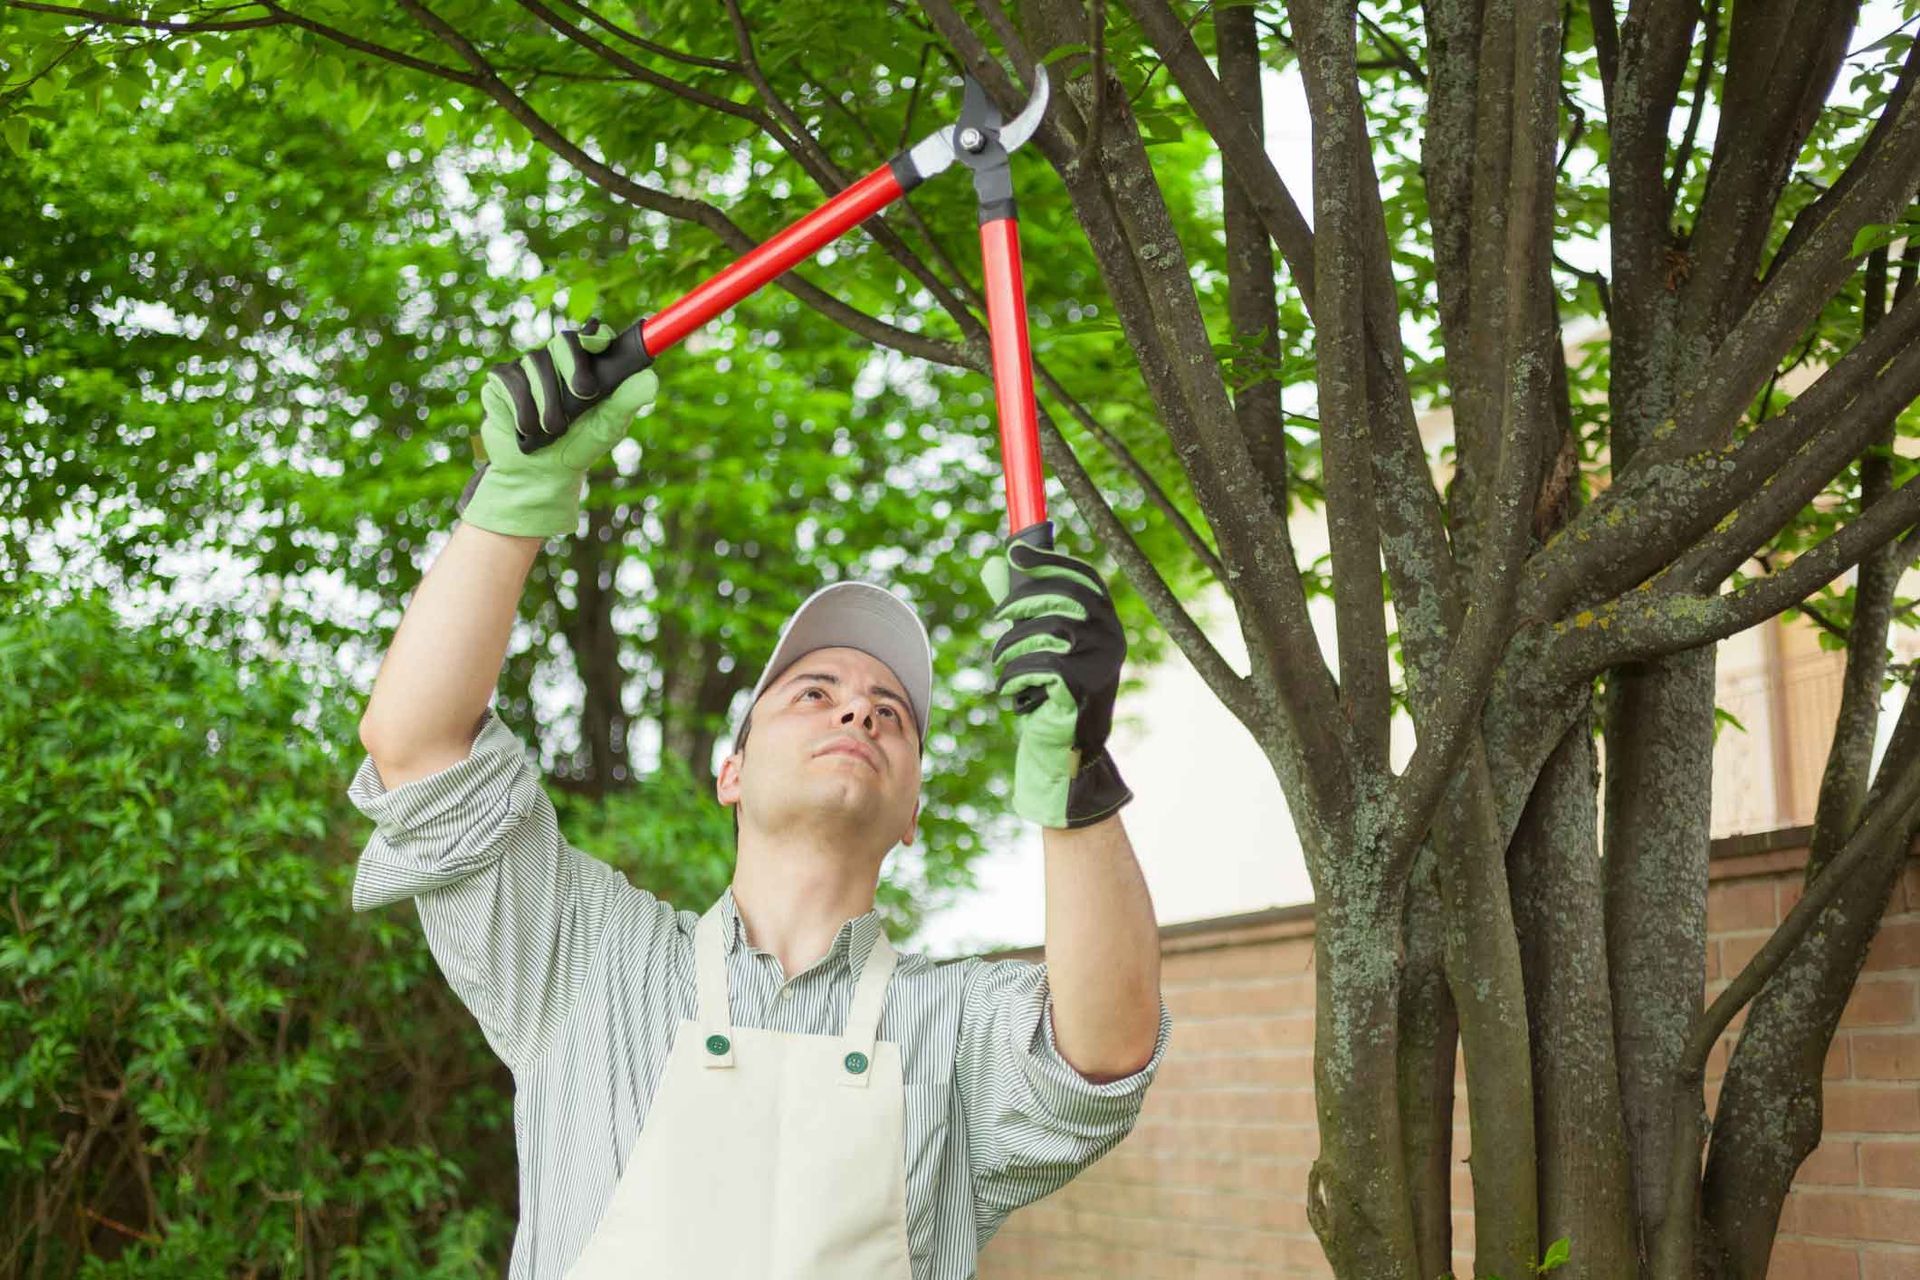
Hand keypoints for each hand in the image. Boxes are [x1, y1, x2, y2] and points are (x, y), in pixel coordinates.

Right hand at [456, 318, 657, 538]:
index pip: (595, 334)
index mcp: (589, 364)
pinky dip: (523, 407)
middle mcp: (559, 358)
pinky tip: (528, 427)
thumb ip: (627, 402)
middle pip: (564, 341)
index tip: (597, 346)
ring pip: (536, 362)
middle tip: (584, 394)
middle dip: (573, 368)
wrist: (540, 472)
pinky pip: (511, 379)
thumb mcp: (609, 427)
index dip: (596, 336)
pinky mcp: (502, 379)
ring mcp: (529, 366)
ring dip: (548, 401)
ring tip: (554, 429)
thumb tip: (651, 382)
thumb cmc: (580, 444)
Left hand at [980, 521, 1132, 828]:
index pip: (1082, 578)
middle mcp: (1111, 637)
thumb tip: (993, 564)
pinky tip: (1014, 692)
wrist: (1067, 751)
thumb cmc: (1052, 693)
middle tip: (998, 618)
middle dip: (1019, 603)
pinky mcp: (1082, 686)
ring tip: (1004, 666)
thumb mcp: (1040, 644)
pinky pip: (1037, 665)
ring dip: (1010, 648)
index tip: (1014, 552)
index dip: (1049, 562)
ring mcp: (1100, 662)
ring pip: (1043, 631)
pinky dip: (1015, 677)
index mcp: (1106, 623)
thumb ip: (1021, 604)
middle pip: (1059, 597)